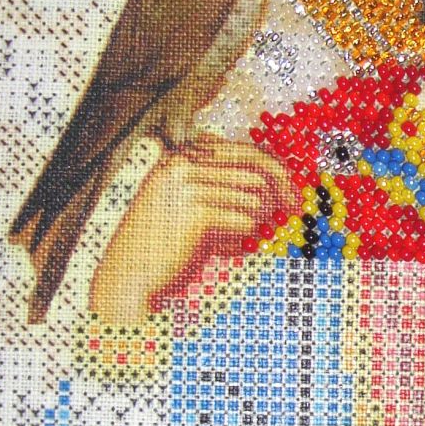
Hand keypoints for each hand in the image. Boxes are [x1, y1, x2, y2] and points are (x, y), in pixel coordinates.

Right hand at [89, 134, 297, 323]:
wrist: (128, 276)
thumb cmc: (162, 245)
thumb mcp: (187, 205)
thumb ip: (221, 187)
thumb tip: (272, 185)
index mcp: (181, 155)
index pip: (244, 149)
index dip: (275, 170)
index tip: (290, 191)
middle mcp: (183, 162)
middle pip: (256, 163)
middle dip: (283, 186)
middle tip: (296, 208)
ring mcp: (188, 185)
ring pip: (254, 196)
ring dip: (259, 221)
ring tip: (244, 240)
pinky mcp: (197, 211)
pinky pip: (245, 220)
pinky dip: (245, 238)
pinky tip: (230, 249)